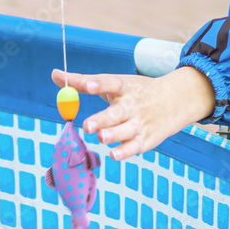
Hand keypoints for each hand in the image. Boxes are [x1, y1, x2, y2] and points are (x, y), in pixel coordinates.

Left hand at [51, 66, 216, 160]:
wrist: (175, 100)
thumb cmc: (135, 91)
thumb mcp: (115, 83)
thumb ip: (83, 81)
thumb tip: (54, 74)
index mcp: (125, 87)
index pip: (111, 83)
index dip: (100, 85)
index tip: (88, 85)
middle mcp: (133, 104)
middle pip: (117, 112)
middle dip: (103, 119)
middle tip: (88, 125)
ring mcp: (140, 122)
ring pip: (126, 131)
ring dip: (113, 135)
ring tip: (101, 137)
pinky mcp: (146, 140)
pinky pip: (134, 147)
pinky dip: (125, 151)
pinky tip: (115, 154)